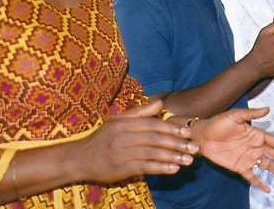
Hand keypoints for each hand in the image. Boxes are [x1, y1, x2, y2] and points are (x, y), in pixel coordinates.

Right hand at [75, 100, 197, 182]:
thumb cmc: (102, 137)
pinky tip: (174, 169)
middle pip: (155, 140)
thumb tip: (161, 104)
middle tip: (194, 147)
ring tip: (188, 160)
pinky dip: (161, 168)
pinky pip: (145, 168)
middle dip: (177, 143)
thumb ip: (140, 112)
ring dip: (173, 157)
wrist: (80, 158)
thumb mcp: (117, 120)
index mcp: (125, 124)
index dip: (171, 128)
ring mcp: (123, 154)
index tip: (187, 132)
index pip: (153, 125)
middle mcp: (125, 138)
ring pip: (152, 154)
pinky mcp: (122, 169)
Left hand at [191, 107, 273, 192]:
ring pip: (269, 166)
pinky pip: (252, 176)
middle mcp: (256, 147)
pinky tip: (268, 189)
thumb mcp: (234, 115)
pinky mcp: (239, 167)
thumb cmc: (218, 123)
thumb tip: (267, 109)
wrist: (202, 136)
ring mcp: (249, 158)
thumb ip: (251, 114)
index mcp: (257, 134)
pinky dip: (259, 183)